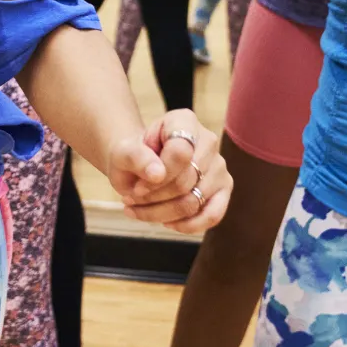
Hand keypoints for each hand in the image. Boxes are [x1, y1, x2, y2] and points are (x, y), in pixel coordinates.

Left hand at [101, 110, 229, 234]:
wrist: (141, 168)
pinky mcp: (224, 190)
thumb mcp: (123, 153)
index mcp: (184, 121)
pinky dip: (187, 225)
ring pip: (194, 202)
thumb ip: (136, 157)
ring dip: (162, 214)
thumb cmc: (133, 158)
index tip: (136, 186)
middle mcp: (208, 141)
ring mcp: (219, 166)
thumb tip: (157, 174)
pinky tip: (167, 222)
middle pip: (186, 181)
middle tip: (131, 200)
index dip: (158, 176)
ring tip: (140, 211)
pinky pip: (213, 215)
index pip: (180, 152)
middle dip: (154, 198)